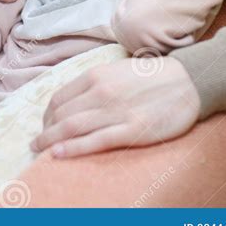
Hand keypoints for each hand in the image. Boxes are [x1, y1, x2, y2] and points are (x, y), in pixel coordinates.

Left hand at [30, 56, 200, 157]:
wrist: (187, 81)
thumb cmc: (151, 77)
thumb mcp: (116, 70)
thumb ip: (94, 83)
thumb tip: (72, 101)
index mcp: (97, 75)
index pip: (59, 97)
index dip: (46, 114)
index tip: (44, 124)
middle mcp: (101, 92)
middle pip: (61, 114)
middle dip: (45, 130)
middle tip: (38, 141)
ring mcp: (115, 112)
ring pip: (72, 128)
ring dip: (50, 141)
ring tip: (39, 150)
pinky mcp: (131, 130)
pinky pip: (95, 141)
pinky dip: (72, 148)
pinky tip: (57, 154)